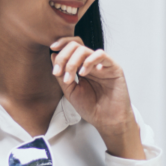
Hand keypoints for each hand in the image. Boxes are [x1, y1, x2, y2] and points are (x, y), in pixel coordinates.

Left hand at [50, 38, 144, 159]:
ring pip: (85, 50)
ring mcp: (103, 65)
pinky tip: (84, 73)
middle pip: (76, 45)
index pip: (72, 47)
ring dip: (73, 62)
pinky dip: (89, 61)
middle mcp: (92, 63)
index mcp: (82, 67)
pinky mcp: (114, 68)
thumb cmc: (91, 108)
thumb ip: (62, 75)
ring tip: (70, 78)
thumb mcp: (70, 91)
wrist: (107, 121)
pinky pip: (101, 55)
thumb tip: (52, 56)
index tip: (51, 49)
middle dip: (64, 56)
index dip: (61, 44)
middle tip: (58, 72)